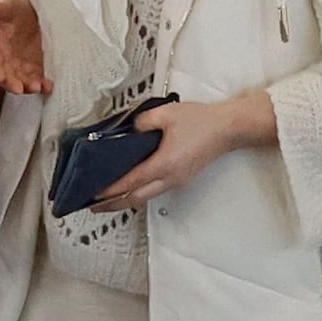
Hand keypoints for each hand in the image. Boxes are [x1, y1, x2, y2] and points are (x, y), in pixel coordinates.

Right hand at [0, 0, 52, 97]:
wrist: (30, 12)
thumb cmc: (16, 8)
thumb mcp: (10, 4)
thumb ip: (3, 8)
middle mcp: (6, 59)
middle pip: (6, 76)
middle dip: (12, 84)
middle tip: (20, 89)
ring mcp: (21, 65)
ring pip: (22, 81)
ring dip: (28, 87)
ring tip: (37, 88)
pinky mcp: (35, 68)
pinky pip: (38, 79)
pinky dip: (43, 85)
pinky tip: (49, 87)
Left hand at [93, 89, 273, 211]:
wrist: (228, 129)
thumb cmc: (201, 122)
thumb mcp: (165, 114)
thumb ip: (141, 122)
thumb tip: (129, 130)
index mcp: (164, 165)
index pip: (130, 182)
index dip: (110, 190)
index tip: (93, 195)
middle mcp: (170, 178)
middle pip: (136, 198)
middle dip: (113, 204)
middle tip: (93, 205)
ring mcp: (177, 181)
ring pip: (146, 197)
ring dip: (125, 201)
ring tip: (107, 199)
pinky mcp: (181, 179)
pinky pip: (155, 191)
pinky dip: (139, 193)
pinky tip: (130, 188)